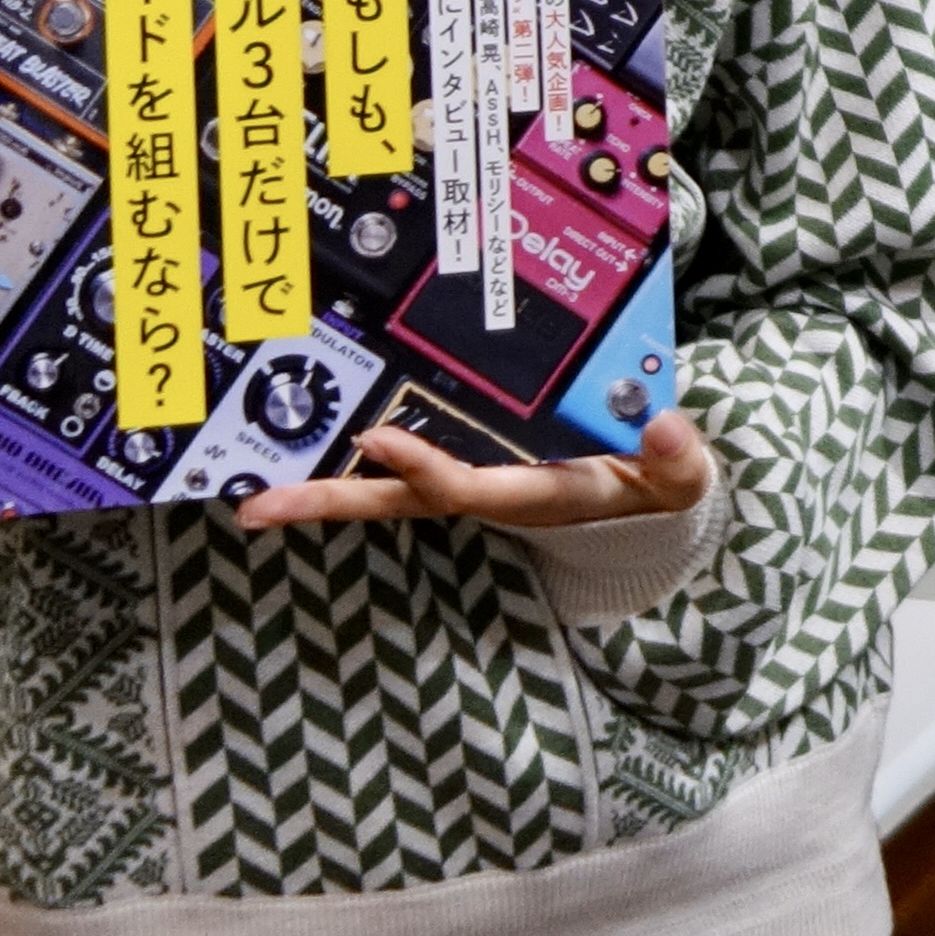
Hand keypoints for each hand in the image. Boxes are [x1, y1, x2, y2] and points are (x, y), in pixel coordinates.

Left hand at [234, 411, 709, 533]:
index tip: (376, 441)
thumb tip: (666, 425)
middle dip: (327, 505)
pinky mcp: (466, 470)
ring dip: (322, 490)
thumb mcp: (680, 482)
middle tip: (256, 509)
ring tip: (254, 489)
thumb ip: (678, 460)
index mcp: (533, 494)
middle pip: (394, 506)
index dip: (422, 467)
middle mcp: (487, 494)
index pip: (466, 486)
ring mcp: (470, 484)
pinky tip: (311, 447)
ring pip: (384, 491)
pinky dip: (353, 465)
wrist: (645, 509)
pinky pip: (399, 470)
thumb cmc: (656, 489)